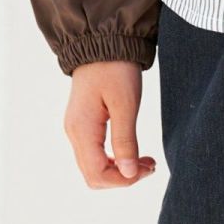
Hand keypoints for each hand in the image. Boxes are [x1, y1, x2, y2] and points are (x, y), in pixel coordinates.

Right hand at [64, 61, 156, 189]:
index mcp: (81, 130)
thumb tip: (129, 174)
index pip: (97, 174)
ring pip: (95, 168)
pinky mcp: (83, 126)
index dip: (124, 180)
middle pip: (94, 176)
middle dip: (123, 178)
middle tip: (150, 165)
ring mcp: (76, 130)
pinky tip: (133, 153)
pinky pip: (95, 155)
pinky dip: (115, 160)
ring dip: (120, 171)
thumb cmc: (114, 69)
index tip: (147, 169)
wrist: (101, 42)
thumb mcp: (126, 105)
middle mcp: (74, 133)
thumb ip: (126, 141)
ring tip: (146, 161)